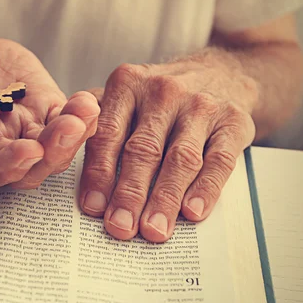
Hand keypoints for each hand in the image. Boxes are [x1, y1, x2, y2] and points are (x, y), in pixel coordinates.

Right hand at [0, 23, 99, 192]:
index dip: (6, 168)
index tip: (28, 150)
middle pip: (28, 170)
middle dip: (52, 153)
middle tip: (69, 128)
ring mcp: (23, 130)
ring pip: (53, 151)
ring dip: (72, 137)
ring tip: (84, 110)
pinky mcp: (44, 109)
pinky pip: (68, 121)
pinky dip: (82, 117)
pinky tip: (89, 102)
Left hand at [80, 60, 256, 241]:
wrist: (221, 72)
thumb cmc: (158, 97)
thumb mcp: (125, 94)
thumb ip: (97, 123)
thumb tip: (70, 170)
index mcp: (127, 84)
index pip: (107, 134)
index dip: (99, 173)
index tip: (93, 207)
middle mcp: (163, 91)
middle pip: (142, 150)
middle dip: (129, 193)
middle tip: (120, 228)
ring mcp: (201, 106)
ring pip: (180, 158)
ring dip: (165, 198)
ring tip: (153, 230)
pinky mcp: (233, 122)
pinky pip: (219, 160)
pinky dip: (205, 189)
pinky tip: (192, 213)